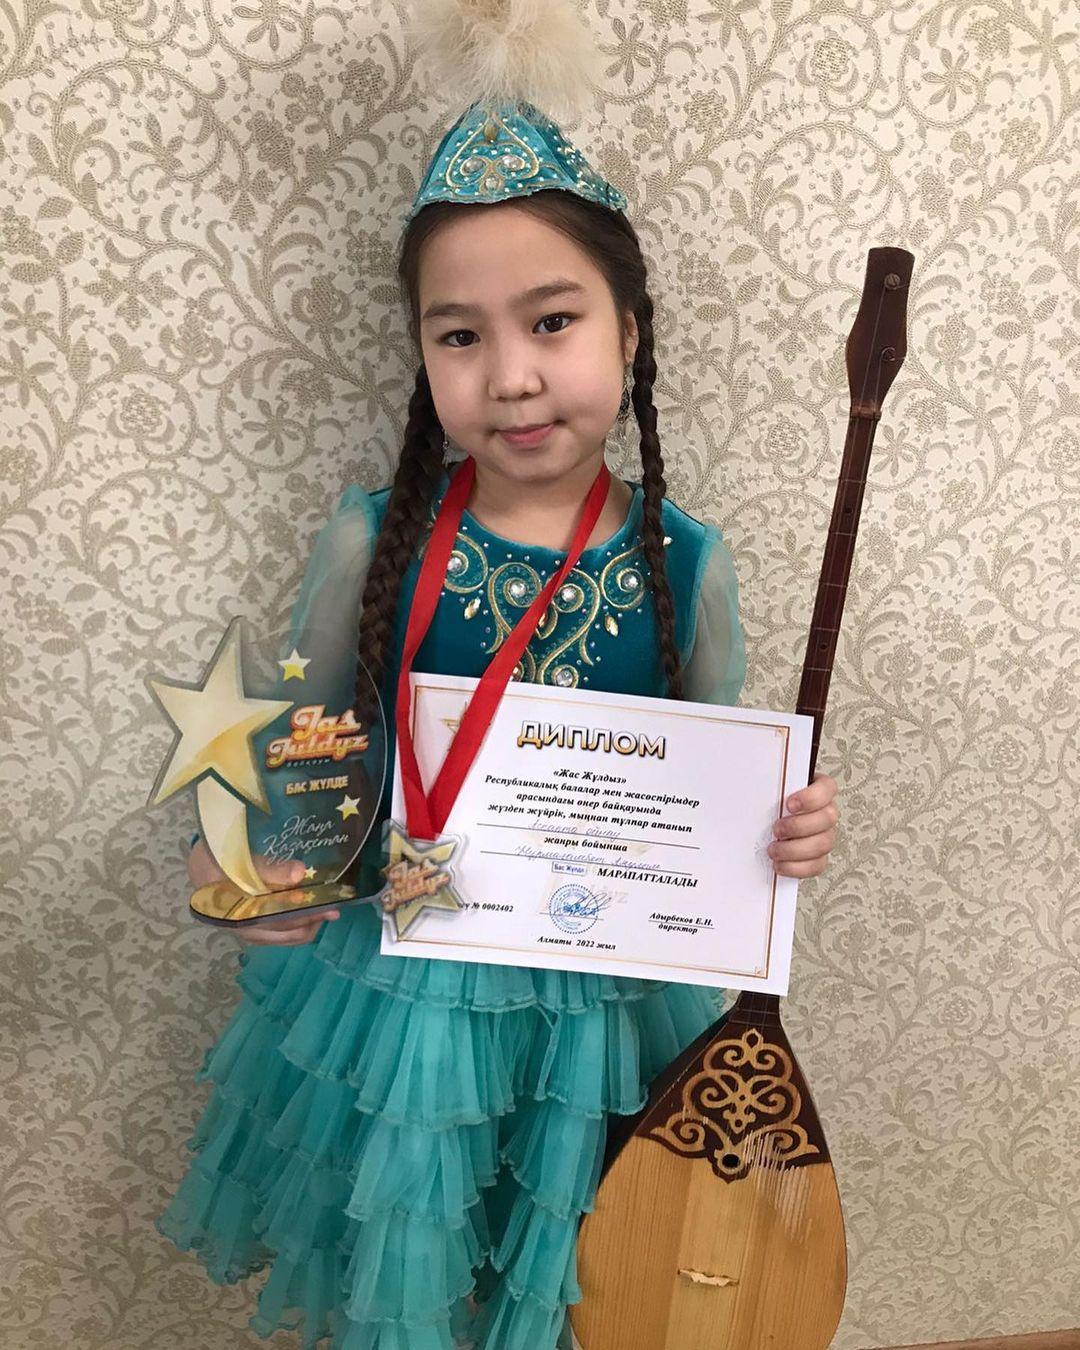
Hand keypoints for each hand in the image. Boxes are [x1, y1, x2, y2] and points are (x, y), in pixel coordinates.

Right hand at [187, 838, 339, 945]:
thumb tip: (300, 873)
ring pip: (285, 937)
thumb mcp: (238, 860)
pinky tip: (309, 913)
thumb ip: (268, 868)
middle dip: (312, 921)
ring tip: (326, 911)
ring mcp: (250, 930)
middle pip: (286, 932)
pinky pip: (280, 935)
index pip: (278, 920)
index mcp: (238, 914)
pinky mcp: (254, 927)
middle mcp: (245, 928)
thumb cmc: (218, 860)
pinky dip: (297, 926)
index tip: (328, 906)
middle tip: (334, 908)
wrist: (200, 865)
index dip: (304, 914)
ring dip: (307, 926)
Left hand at [768, 773, 838, 877]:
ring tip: (774, 849)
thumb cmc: (768, 806)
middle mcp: (825, 813)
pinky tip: (780, 864)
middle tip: (776, 829)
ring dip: (795, 849)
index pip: (827, 788)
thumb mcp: (767, 791)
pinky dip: (796, 867)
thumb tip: (752, 788)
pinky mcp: (818, 858)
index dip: (811, 798)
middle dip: (798, 826)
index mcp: (817, 791)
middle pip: (828, 818)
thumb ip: (766, 785)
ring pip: (824, 843)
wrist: (765, 826)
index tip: (789, 805)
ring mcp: (824, 836)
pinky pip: (816, 866)